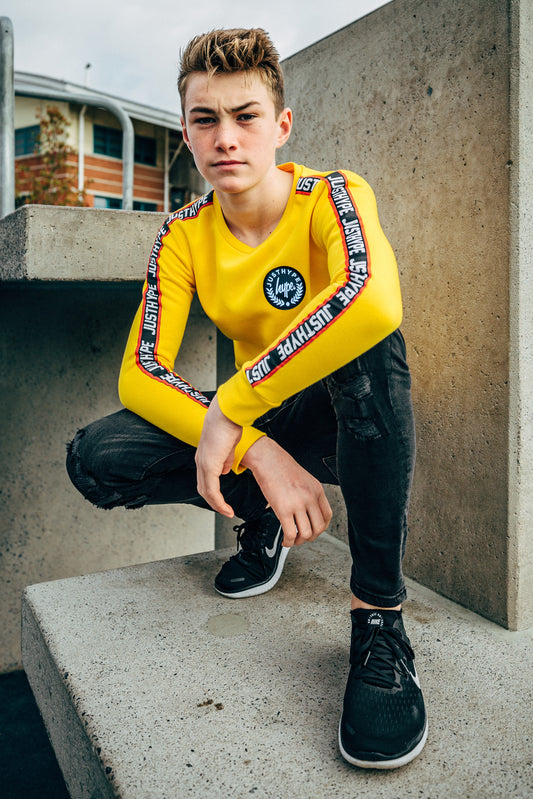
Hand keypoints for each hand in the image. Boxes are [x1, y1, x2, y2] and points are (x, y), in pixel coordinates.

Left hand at [195, 395, 241, 517]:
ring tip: (227, 512)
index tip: (223, 501)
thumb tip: (226, 470)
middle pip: (203, 489)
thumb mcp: (228, 445)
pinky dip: (218, 501)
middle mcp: (201, 461)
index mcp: (205, 455)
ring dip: (217, 504)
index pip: (206, 480)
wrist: (227, 414)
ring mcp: (204, 464)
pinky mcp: (210, 466)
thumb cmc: (228, 423)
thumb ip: (226, 458)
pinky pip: (212, 490)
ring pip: (206, 492)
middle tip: (225, 511)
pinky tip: (226, 507)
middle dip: (215, 502)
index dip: (214, 492)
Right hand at [241, 437, 331, 546]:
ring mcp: (297, 504)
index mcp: (317, 490)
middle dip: (311, 538)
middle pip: (319, 528)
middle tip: (302, 538)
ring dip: (299, 541)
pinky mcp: (283, 509)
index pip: (327, 516)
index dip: (321, 528)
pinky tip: (285, 540)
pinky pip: (290, 533)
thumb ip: (308, 495)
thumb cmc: (281, 468)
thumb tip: (307, 512)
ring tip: (292, 539)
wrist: (268, 459)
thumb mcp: (303, 479)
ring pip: (306, 534)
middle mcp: (310, 497)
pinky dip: (288, 542)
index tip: (314, 531)